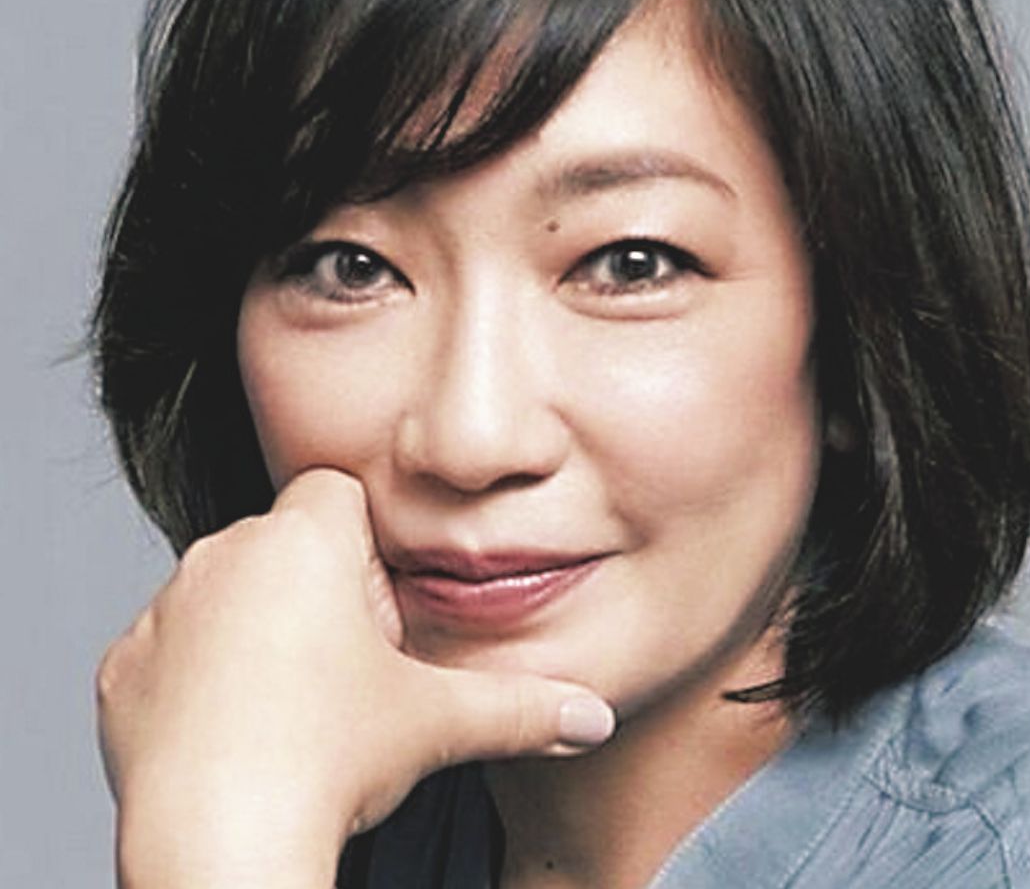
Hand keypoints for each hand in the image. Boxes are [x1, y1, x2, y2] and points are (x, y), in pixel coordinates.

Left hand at [97, 469, 614, 888]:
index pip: (338, 495)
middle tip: (345, 671)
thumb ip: (526, 705)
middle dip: (317, 589)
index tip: (376, 616)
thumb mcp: (438, 721)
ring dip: (257, 629)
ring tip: (289, 707)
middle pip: (286, 543)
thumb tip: (593, 717)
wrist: (220, 851)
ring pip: (227, 590)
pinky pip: (170, 646)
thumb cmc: (328, 762)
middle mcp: (223, 554)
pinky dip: (198, 676)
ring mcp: (164, 608)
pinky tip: (232, 731)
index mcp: (302, 538)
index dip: (367, 551)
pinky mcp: (121, 666)